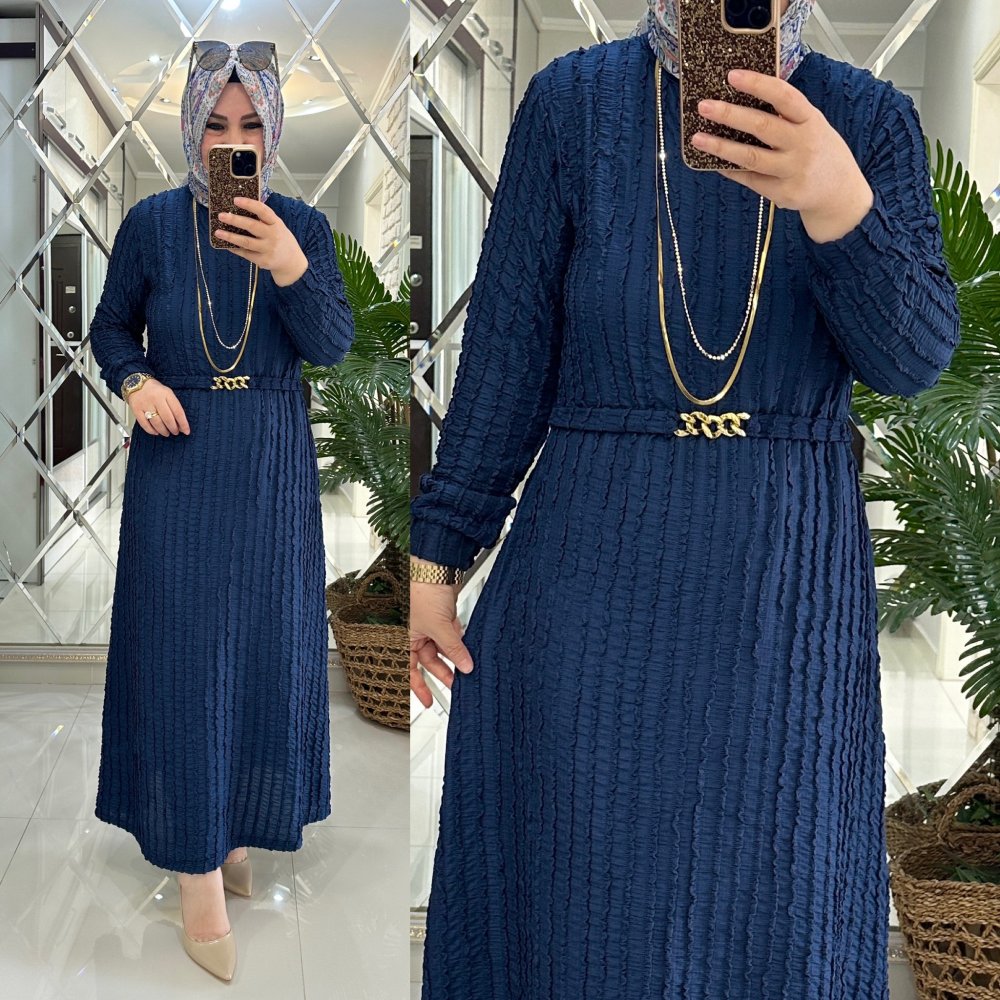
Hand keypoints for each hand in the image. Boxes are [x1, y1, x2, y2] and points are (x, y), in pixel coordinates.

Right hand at [125, 379, 190, 436]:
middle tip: (175, 432)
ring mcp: (145, 404)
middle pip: (167, 418)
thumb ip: (174, 407)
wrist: (136, 383)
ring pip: (156, 423)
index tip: (186, 431)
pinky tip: (156, 432)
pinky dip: (151, 430)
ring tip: (166, 433)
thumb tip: (180, 425)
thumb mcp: (168, 393)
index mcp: (166, 394)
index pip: (178, 411)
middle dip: (173, 428)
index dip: (183, 424)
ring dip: (163, 431)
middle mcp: (156, 399)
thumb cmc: (155, 390)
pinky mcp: (136, 409)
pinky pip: (144, 424)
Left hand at [216, 196, 309, 285]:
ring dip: (230, 237)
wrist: (291, 262)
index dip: (249, 204)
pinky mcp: (262, 261)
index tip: (235, 200)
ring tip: (218, 232)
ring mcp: (268, 249)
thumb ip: (264, 218)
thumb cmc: (281, 239)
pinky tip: (226, 245)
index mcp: (276, 223)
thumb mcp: (277, 226)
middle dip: (235, 220)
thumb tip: (241, 207)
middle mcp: (273, 236)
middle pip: (252, 226)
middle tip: (221, 215)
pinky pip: (245, 254)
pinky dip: (234, 249)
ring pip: (246, 242)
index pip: (263, 211)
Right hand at [410, 579, 474, 709]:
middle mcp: (415, 634)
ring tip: (466, 671)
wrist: (436, 569)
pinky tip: (467, 651)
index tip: (428, 702)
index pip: (410, 670)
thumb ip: (454, 649)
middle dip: (443, 673)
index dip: (419, 688)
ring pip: (442, 650)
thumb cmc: (423, 592)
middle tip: (456, 685)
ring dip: (454, 659)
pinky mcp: (443, 618)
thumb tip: (465, 666)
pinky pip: (451, 637)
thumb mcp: (439, 628)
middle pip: (429, 661)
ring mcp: (431, 626)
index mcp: (404, 638)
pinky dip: (459, 644)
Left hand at [691, 68, 874, 243]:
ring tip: (698, 138)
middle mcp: (803, 144)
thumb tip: (746, 96)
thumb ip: (787, 114)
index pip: (784, 96)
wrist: (840, 193)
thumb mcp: (812, 125)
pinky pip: (749, 179)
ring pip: (750, 157)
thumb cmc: (820, 151)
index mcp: (810, 120)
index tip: (732, 76)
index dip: (757, 84)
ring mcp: (792, 171)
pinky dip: (730, 170)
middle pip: (762, 126)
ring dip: (720, 147)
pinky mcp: (782, 193)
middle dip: (729, 114)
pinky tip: (714, 162)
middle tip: (703, 106)